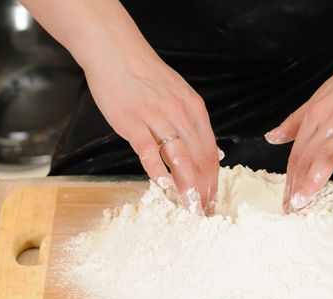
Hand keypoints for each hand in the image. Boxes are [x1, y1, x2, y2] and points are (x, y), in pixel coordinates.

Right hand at [84, 50, 219, 214]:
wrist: (117, 53)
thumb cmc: (148, 76)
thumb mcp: (182, 95)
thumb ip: (196, 125)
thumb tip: (215, 152)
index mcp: (194, 109)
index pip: (210, 153)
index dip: (214, 180)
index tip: (212, 198)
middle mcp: (180, 114)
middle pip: (199, 159)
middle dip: (203, 189)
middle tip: (203, 210)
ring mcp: (156, 118)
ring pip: (178, 158)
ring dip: (186, 186)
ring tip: (189, 207)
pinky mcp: (132, 122)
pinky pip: (148, 151)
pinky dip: (156, 170)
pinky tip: (162, 186)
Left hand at [265, 49, 332, 211]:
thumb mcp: (321, 97)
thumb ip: (296, 120)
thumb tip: (271, 137)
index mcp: (316, 114)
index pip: (298, 152)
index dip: (289, 178)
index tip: (286, 199)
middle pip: (310, 155)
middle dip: (298, 184)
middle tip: (292, 207)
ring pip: (332, 149)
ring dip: (316, 174)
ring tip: (306, 196)